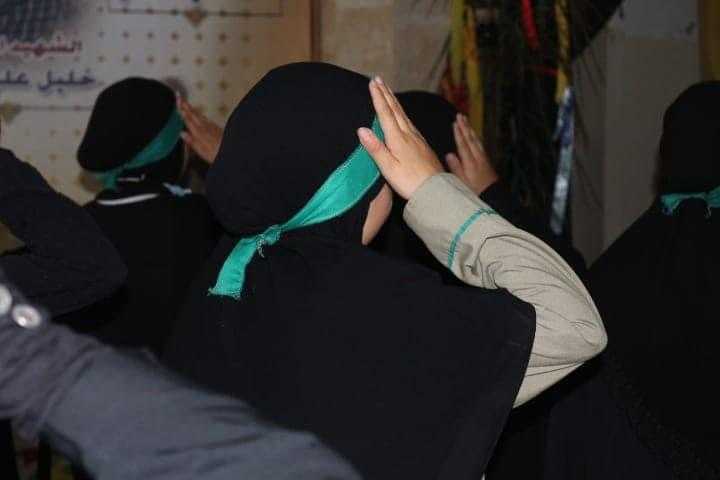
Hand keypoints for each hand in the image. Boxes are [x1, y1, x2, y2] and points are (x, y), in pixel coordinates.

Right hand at [177, 96, 222, 163]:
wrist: (232, 151)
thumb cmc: (217, 153)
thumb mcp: (202, 151)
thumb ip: (192, 141)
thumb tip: (182, 133)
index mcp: (199, 132)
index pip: (188, 118)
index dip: (181, 110)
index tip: (177, 101)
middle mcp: (205, 127)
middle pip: (193, 113)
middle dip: (185, 105)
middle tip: (179, 96)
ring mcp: (211, 126)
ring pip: (199, 115)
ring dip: (192, 108)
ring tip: (186, 103)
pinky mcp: (216, 128)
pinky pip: (205, 118)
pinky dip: (199, 114)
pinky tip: (200, 115)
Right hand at [357, 77, 443, 199]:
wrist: (435, 190)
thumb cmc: (409, 182)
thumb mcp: (388, 167)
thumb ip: (375, 148)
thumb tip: (361, 129)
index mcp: (398, 139)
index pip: (385, 113)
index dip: (378, 97)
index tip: (372, 82)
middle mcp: (408, 134)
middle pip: (395, 110)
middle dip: (385, 93)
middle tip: (378, 79)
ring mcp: (417, 139)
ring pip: (403, 114)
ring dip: (394, 101)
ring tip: (388, 91)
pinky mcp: (422, 145)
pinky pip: (410, 123)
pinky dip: (403, 113)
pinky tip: (403, 115)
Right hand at [446, 114, 497, 194]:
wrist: (492, 196)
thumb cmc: (475, 191)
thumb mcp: (462, 183)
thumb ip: (456, 168)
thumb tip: (449, 154)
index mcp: (470, 162)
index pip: (463, 144)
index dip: (458, 133)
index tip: (454, 123)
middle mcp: (477, 157)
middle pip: (470, 139)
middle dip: (465, 127)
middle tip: (460, 115)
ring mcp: (483, 158)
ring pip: (476, 140)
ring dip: (470, 129)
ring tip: (466, 121)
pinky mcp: (486, 161)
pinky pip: (480, 144)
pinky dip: (476, 137)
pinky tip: (474, 135)